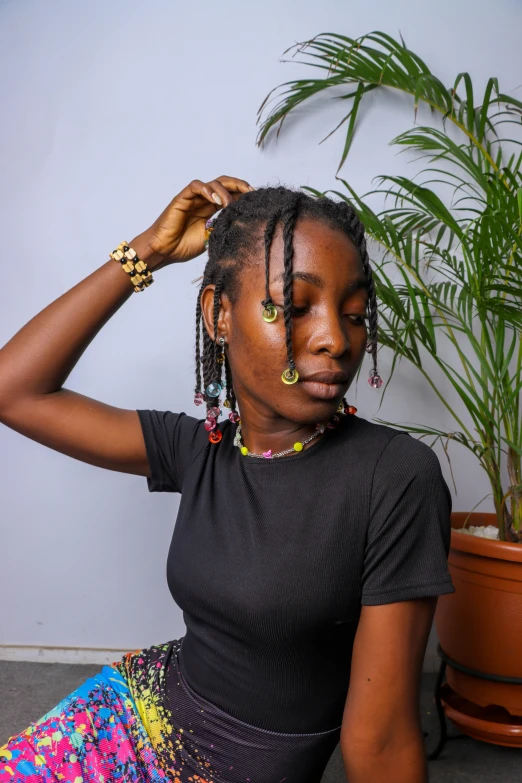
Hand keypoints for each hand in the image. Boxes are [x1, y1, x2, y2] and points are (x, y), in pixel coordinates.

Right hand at [139, 176, 253, 269]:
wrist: (164, 251)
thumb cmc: (184, 246)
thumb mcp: (211, 238)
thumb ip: (223, 227)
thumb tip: (241, 223)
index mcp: (211, 209)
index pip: (230, 195)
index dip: (243, 195)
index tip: (257, 200)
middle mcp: (203, 200)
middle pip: (224, 184)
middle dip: (239, 185)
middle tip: (251, 192)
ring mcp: (193, 198)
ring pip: (212, 183)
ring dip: (224, 190)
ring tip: (229, 203)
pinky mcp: (182, 198)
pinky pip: (195, 186)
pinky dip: (207, 189)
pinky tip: (216, 199)